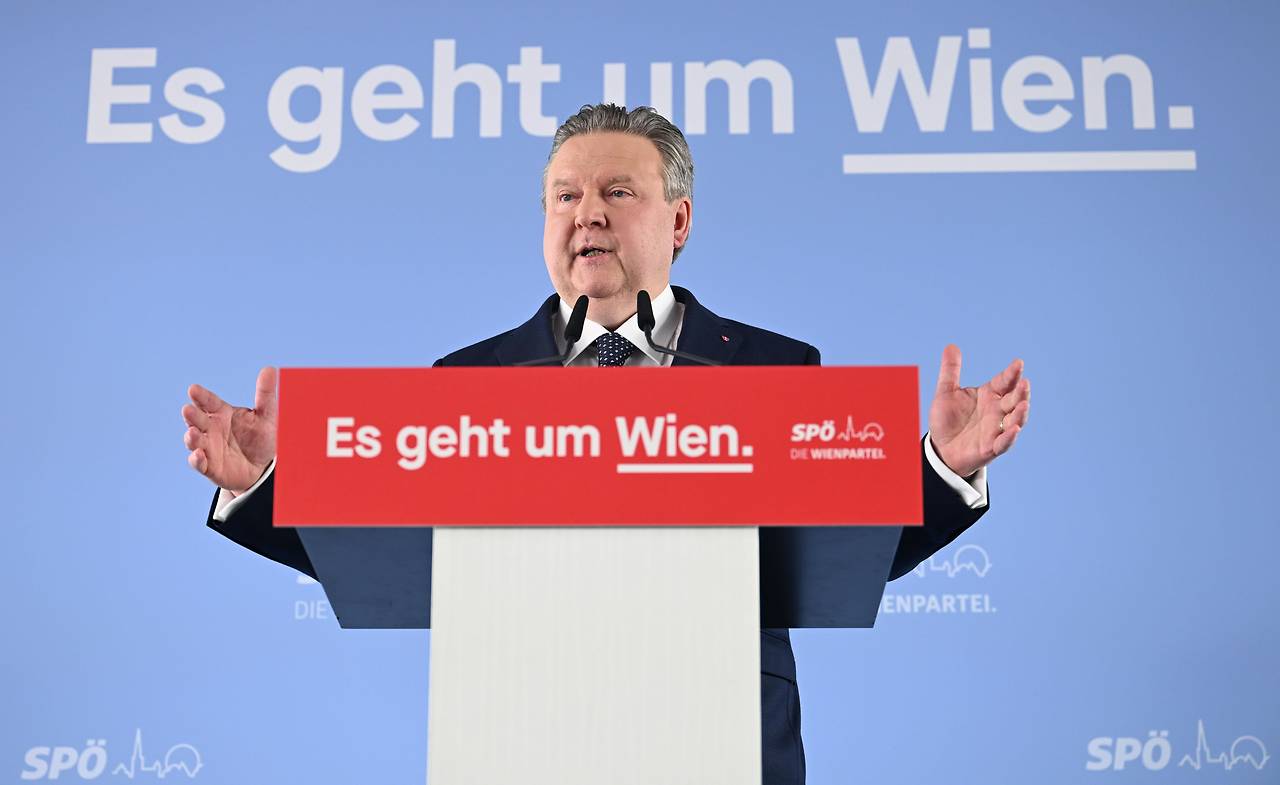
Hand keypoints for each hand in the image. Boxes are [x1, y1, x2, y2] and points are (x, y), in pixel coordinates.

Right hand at [182, 367, 277, 492]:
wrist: (264, 467)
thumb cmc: (261, 437)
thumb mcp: (267, 416)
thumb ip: (265, 394)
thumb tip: (270, 369)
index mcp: (222, 413)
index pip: (209, 402)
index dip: (201, 396)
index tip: (193, 389)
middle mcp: (211, 429)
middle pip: (197, 420)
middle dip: (191, 415)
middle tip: (187, 409)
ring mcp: (209, 447)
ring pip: (194, 441)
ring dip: (191, 437)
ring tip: (193, 433)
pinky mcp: (210, 467)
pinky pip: (200, 464)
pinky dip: (197, 460)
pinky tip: (199, 455)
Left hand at [928, 345, 1028, 477]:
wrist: (941, 448)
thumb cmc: (948, 420)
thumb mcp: (946, 392)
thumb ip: (950, 371)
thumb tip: (950, 345)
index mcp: (990, 395)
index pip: (1005, 381)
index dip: (1012, 373)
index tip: (1018, 363)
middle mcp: (997, 411)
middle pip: (1014, 399)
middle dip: (1021, 392)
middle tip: (1024, 382)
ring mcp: (997, 429)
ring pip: (1015, 420)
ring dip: (1020, 413)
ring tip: (1024, 403)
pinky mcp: (992, 447)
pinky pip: (1004, 443)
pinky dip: (1010, 437)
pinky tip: (1014, 429)